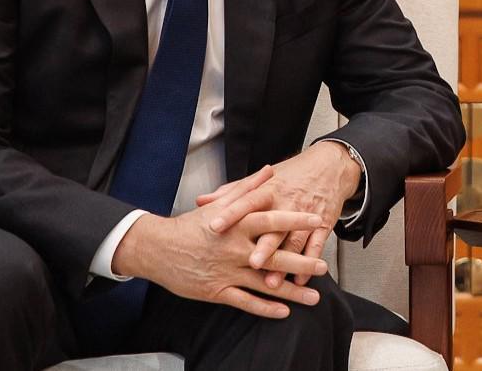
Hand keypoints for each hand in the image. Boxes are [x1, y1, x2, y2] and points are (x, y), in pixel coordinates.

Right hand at [112, 166, 328, 317]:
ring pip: (264, 283)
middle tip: (324, 266)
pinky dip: (265, 308)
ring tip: (314, 297)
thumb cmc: (191, 225)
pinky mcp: (216, 291)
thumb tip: (269, 170)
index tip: (318, 220)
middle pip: (273, 256)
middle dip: (301, 262)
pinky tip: (284, 312)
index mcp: (237, 225)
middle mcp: (234, 249)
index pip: (271, 220)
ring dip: (290, 291)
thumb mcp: (220, 204)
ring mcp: (226, 272)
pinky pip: (245, 302)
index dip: (295, 220)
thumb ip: (248, 188)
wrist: (157, 249)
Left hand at [199, 141, 360, 288]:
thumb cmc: (291, 176)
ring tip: (273, 282)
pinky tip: (300, 279)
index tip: (215, 226)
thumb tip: (202, 201)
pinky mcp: (323, 224)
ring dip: (285, 263)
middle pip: (273, 226)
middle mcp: (287, 202)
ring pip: (294, 241)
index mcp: (269, 190)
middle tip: (252, 262)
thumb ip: (231, 192)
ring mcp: (306, 214)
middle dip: (264, 246)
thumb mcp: (262, 180)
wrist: (329, 167)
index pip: (247, 201)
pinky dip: (308, 262)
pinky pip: (316, 245)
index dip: (231, 214)